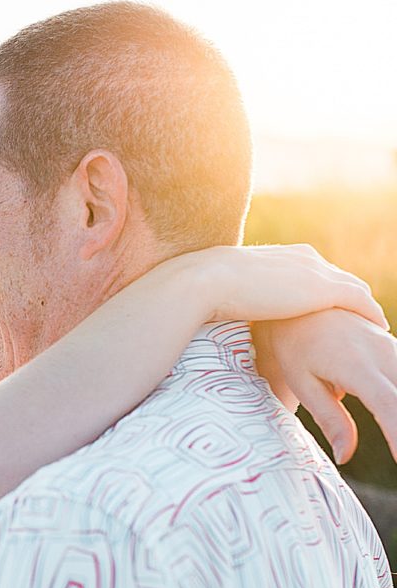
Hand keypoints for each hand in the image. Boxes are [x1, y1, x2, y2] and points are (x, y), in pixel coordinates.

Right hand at [167, 244, 388, 329]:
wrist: (208, 281)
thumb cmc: (208, 290)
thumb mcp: (233, 290)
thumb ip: (246, 297)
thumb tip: (233, 314)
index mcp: (286, 257)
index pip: (319, 274)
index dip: (329, 294)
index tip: (334, 313)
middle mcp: (307, 258)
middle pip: (342, 280)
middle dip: (354, 301)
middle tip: (363, 323)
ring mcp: (317, 271)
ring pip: (356, 290)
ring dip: (366, 310)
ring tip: (374, 330)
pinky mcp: (324, 288)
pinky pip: (360, 302)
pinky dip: (371, 315)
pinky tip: (378, 330)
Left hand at [253, 310, 396, 464]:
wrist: (303, 304)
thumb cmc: (296, 345)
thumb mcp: (304, 383)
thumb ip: (330, 419)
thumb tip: (345, 456)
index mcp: (355, 365)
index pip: (387, 405)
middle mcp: (381, 354)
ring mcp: (391, 348)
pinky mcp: (393, 348)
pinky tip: (394, 417)